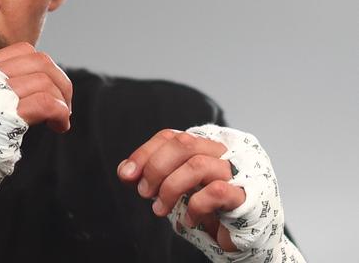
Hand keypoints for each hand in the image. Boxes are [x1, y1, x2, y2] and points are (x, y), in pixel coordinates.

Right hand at [0, 42, 71, 132]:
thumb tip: (23, 80)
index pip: (20, 52)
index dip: (42, 71)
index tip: (47, 92)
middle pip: (38, 60)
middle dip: (59, 80)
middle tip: (63, 104)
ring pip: (45, 79)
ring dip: (62, 99)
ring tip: (60, 119)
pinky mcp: (3, 116)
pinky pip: (46, 102)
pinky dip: (60, 112)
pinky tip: (60, 126)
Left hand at [117, 129, 244, 251]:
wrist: (243, 234)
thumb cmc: (207, 207)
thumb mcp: (174, 188)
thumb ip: (152, 176)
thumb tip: (125, 171)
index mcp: (202, 146)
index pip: (170, 136)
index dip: (145, 153)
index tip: (126, 174)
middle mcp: (220, 152)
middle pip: (183, 143)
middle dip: (156, 167)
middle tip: (144, 192)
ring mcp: (236, 171)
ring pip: (197, 164)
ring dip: (171, 187)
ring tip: (160, 208)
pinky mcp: (245, 194)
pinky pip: (216, 191)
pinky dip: (194, 205)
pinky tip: (188, 219)